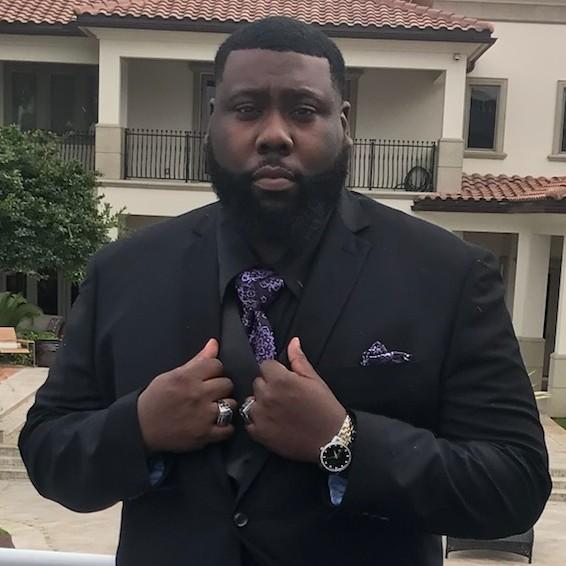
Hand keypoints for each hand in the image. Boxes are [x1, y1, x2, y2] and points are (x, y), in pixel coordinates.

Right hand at [137, 339, 235, 452]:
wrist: (141, 427)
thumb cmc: (155, 399)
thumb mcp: (172, 375)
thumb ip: (197, 360)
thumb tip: (214, 343)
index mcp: (188, 378)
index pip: (217, 365)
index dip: (214, 370)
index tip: (208, 377)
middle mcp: (198, 395)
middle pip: (227, 384)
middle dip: (220, 387)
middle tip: (211, 393)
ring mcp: (203, 416)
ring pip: (231, 404)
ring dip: (225, 406)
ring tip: (214, 408)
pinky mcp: (204, 435)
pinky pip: (228, 429)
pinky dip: (225, 427)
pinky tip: (216, 424)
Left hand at [246, 337, 345, 463]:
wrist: (331, 440)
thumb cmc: (325, 408)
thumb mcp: (314, 380)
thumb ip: (298, 360)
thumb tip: (293, 341)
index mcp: (280, 379)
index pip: (265, 366)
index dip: (275, 372)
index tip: (285, 381)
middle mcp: (266, 395)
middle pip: (258, 383)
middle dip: (268, 387)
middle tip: (284, 397)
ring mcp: (260, 415)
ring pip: (252, 401)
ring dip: (261, 404)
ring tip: (278, 411)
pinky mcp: (258, 433)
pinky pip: (249, 421)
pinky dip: (258, 422)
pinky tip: (273, 423)